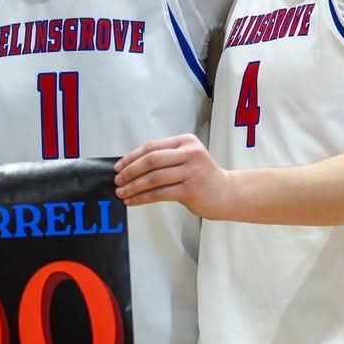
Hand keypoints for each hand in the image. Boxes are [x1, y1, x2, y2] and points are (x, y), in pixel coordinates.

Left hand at [113, 134, 232, 216]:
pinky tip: (132, 201)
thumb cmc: (201, 177)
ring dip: (133, 186)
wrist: (226, 193)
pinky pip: (159, 193)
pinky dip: (142, 198)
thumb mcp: (186, 159)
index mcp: (186, 141)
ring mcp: (192, 171)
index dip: (131, 157)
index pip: (152, 147)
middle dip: (130, 171)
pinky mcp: (191, 190)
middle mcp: (190, 153)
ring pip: (153, 178)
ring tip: (121, 192)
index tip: (118, 167)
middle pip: (151, 160)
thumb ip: (164, 158)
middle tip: (117, 181)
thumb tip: (130, 167)